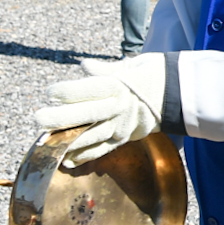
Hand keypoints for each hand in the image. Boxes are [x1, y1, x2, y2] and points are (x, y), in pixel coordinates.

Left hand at [34, 55, 165, 167]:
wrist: (185, 94)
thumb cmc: (158, 74)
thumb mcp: (135, 65)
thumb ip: (107, 70)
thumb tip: (85, 67)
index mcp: (119, 85)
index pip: (87, 89)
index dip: (66, 91)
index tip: (51, 92)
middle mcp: (118, 107)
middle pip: (85, 114)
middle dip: (59, 118)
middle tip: (38, 119)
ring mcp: (122, 125)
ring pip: (91, 135)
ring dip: (67, 140)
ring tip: (48, 142)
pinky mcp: (126, 137)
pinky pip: (104, 148)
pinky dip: (86, 155)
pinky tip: (68, 159)